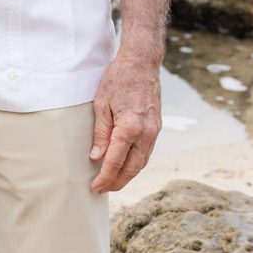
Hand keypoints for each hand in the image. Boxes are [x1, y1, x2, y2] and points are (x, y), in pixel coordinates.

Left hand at [89, 53, 161, 193]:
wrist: (142, 62)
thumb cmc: (118, 79)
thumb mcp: (101, 104)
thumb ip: (100, 133)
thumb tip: (96, 156)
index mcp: (130, 127)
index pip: (115, 161)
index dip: (104, 177)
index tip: (95, 187)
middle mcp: (146, 133)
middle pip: (132, 168)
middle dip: (117, 182)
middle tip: (102, 189)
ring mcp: (154, 131)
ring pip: (142, 162)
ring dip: (128, 175)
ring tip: (112, 182)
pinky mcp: (157, 127)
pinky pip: (146, 152)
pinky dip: (136, 163)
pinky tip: (126, 165)